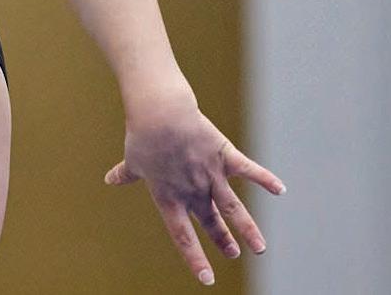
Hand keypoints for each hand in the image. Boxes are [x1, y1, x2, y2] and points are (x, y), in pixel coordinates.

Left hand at [104, 93, 284, 285]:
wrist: (160, 113)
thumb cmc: (142, 135)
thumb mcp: (132, 160)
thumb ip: (126, 174)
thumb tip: (110, 179)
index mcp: (170, 197)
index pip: (183, 236)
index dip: (195, 258)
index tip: (207, 279)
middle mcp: (193, 191)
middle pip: (211, 222)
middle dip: (223, 240)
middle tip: (235, 253)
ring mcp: (210, 174)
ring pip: (233, 208)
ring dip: (247, 228)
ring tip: (260, 248)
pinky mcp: (223, 155)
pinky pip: (248, 170)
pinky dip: (264, 179)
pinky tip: (280, 190)